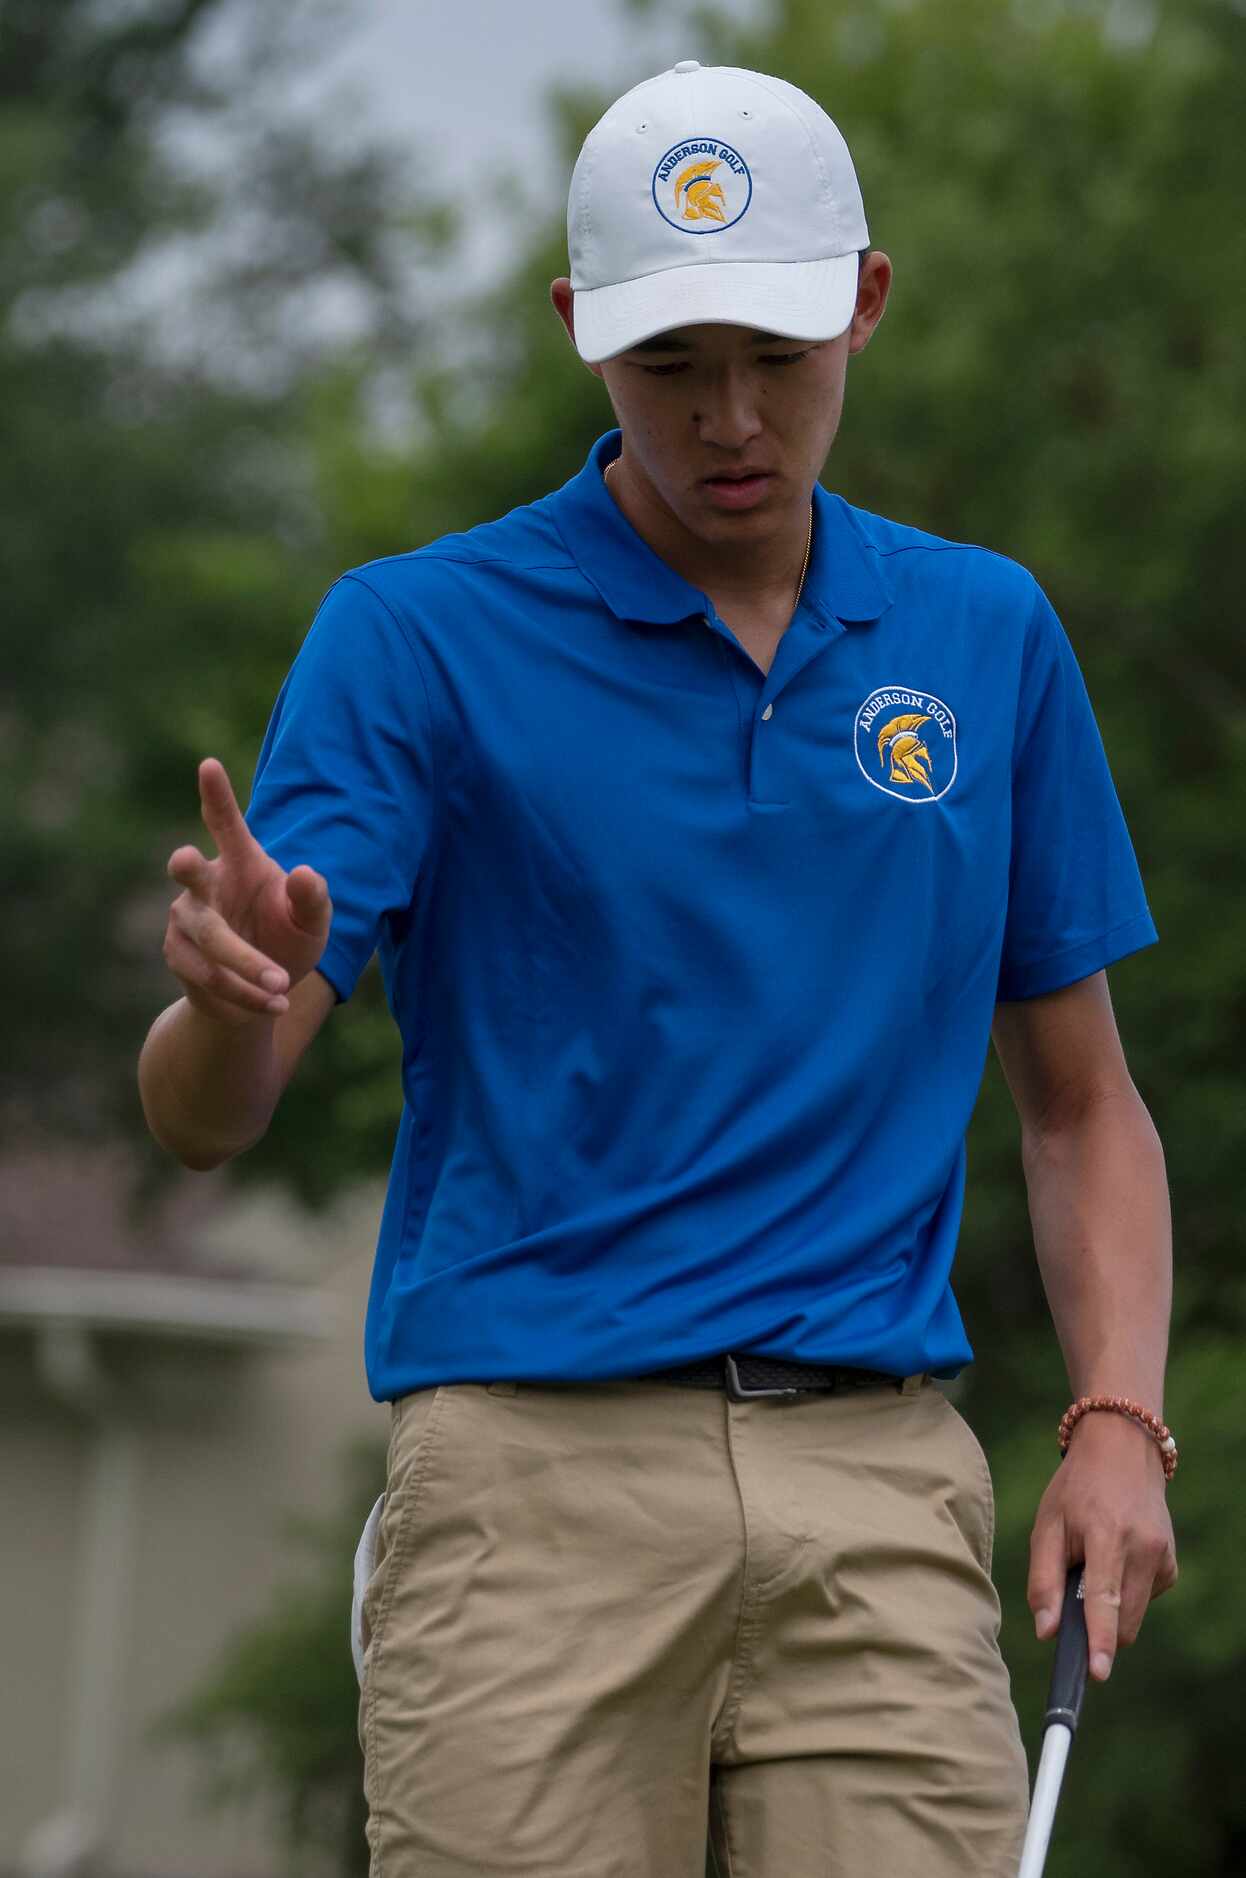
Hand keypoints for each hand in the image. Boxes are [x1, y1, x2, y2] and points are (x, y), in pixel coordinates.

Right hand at [163, 757, 332, 1024]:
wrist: (265, 993)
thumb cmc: (290, 939)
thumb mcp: (314, 922)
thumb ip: (314, 898)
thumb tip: (306, 874)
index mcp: (242, 861)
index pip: (225, 823)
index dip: (216, 795)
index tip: (208, 764)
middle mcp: (206, 883)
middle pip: (187, 870)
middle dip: (186, 866)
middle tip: (184, 859)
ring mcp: (185, 918)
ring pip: (209, 939)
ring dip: (247, 966)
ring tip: (284, 987)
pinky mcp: (178, 955)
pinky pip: (207, 976)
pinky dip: (244, 994)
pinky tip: (273, 1004)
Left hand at [1028, 1409, 1176, 1681]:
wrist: (1122, 1450)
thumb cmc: (1076, 1488)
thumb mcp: (1047, 1524)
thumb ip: (1043, 1580)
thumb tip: (1046, 1631)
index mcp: (1107, 1535)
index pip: (1104, 1599)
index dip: (1100, 1640)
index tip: (1098, 1673)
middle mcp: (1143, 1547)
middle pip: (1124, 1620)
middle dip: (1099, 1628)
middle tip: (1073, 1596)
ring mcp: (1163, 1556)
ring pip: (1134, 1614)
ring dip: (1111, 1608)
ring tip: (1094, 1563)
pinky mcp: (1171, 1564)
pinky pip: (1144, 1598)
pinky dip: (1125, 1591)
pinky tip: (1115, 1557)